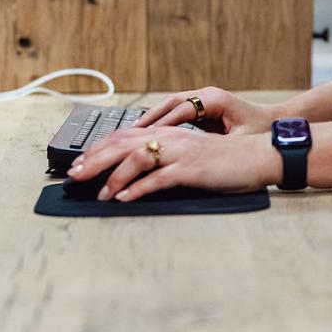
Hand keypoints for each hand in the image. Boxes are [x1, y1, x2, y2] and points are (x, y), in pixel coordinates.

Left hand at [68, 125, 281, 202]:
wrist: (258, 156)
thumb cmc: (225, 161)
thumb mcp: (189, 155)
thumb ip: (165, 159)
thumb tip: (136, 172)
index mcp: (168, 133)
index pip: (124, 136)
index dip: (98, 148)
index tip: (80, 162)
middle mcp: (171, 138)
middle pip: (123, 144)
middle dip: (95, 160)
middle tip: (74, 175)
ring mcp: (181, 152)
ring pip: (137, 158)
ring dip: (114, 177)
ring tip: (99, 193)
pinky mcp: (191, 169)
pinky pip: (158, 178)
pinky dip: (138, 188)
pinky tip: (124, 198)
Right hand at [136, 86, 277, 134]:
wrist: (274, 124)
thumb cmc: (260, 133)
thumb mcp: (240, 141)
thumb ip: (216, 144)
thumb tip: (193, 153)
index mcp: (215, 100)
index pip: (182, 109)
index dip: (163, 123)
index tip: (145, 136)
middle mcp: (207, 96)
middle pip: (170, 103)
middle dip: (150, 117)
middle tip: (130, 132)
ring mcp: (203, 100)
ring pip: (170, 106)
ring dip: (152, 119)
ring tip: (132, 133)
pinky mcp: (201, 109)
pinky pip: (176, 113)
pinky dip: (161, 122)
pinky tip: (148, 135)